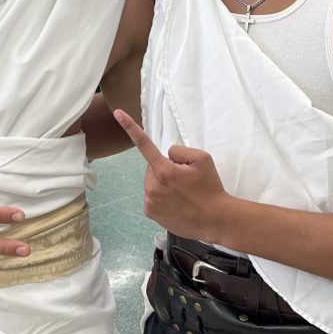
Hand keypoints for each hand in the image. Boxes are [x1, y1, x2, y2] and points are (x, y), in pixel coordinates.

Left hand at [114, 110, 234, 241]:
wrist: (215, 219)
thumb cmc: (210, 188)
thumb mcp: (202, 159)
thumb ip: (180, 150)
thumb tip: (167, 155)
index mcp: (164, 170)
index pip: (144, 144)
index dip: (130, 127)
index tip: (118, 114)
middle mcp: (152, 185)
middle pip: (153, 168)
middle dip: (164, 170)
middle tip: (184, 181)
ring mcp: (150, 200)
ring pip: (152, 183)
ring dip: (163, 184)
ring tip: (183, 194)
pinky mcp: (150, 213)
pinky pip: (152, 197)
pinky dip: (161, 197)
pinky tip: (176, 203)